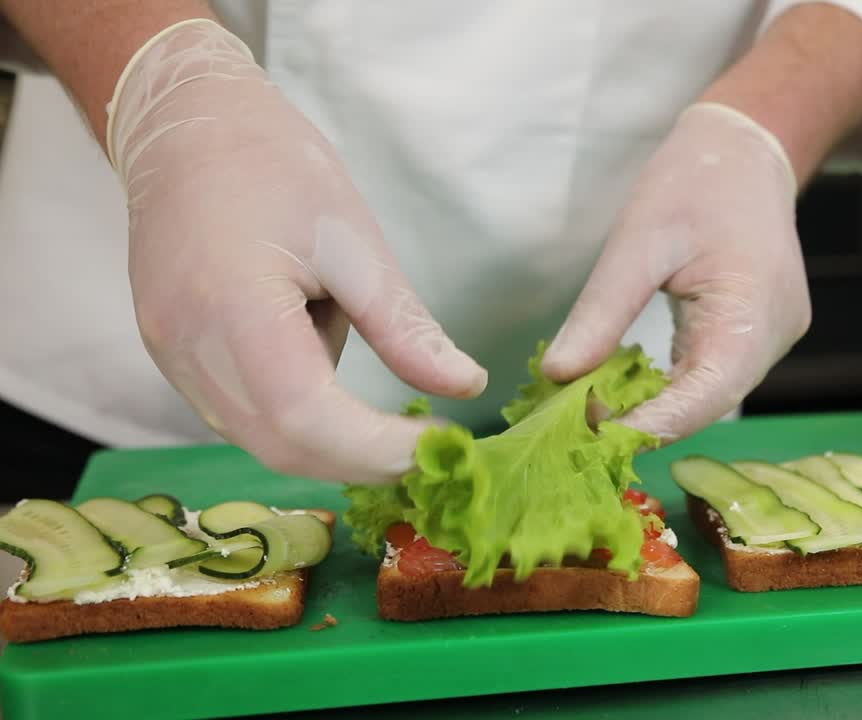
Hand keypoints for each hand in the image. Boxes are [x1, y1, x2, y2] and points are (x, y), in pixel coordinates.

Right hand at [109, 20, 485, 481]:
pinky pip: (240, 415)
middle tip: (427, 448)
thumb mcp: (354, 240)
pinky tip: (331, 380)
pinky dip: (298, 419)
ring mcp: (170, 357)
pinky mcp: (172, 357)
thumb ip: (404, 326)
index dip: (376, 448)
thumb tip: (466, 386)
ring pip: (259, 439)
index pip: (305, 416)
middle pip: (279, 445)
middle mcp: (187, 347)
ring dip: (332, 443)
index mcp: (232, 308)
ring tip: (387, 416)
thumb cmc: (275, 168)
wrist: (188, 127)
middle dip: (362, 459)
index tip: (440, 444)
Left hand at [541, 103, 809, 442]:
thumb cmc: (693, 183)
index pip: (705, 396)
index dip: (650, 426)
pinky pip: (712, 373)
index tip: (590, 439)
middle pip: (707, 403)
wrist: (745, 149)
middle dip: (644, 421)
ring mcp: (771, 339)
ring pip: (708, 394)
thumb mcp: (636, 242)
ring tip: (591, 408)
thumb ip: (601, 314)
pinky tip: (626, 385)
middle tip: (575, 426)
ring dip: (654, 405)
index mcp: (755, 311)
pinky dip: (668, 385)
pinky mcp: (758, 335)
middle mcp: (773, 337)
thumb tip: (557, 375)